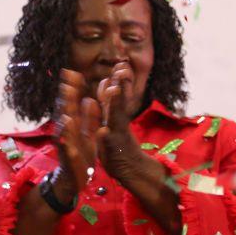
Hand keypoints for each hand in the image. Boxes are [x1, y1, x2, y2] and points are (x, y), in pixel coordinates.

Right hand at [54, 70, 99, 198]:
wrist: (74, 178)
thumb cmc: (81, 152)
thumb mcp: (88, 132)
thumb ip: (89, 116)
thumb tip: (89, 99)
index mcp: (75, 124)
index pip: (73, 103)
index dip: (73, 88)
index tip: (73, 72)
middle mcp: (68, 132)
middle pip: (66, 113)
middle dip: (66, 101)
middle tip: (67, 84)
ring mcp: (66, 145)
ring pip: (65, 132)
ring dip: (65, 122)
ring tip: (67, 112)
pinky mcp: (69, 158)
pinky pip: (67, 151)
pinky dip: (66, 144)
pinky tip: (66, 139)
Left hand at [94, 62, 147, 183]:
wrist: (132, 171)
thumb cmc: (120, 145)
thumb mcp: (114, 121)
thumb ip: (110, 102)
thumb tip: (107, 81)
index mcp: (117, 116)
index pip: (119, 94)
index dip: (120, 80)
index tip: (121, 64)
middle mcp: (120, 124)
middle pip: (121, 102)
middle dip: (123, 86)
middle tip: (123, 68)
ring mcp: (118, 137)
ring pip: (116, 119)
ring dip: (115, 105)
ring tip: (113, 90)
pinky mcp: (113, 152)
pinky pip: (108, 145)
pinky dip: (106, 137)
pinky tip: (103, 130)